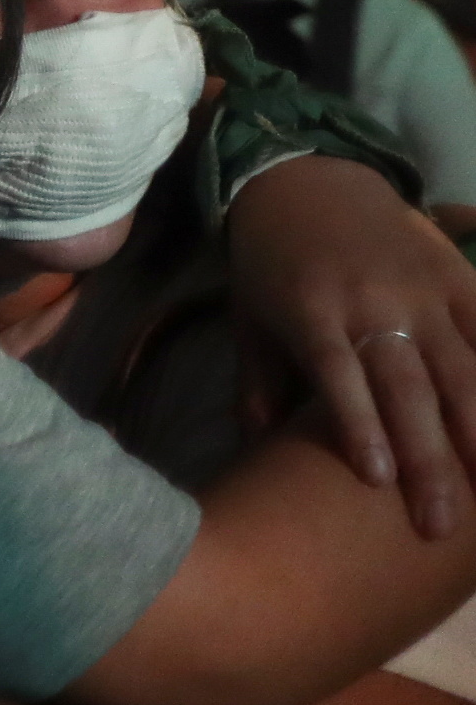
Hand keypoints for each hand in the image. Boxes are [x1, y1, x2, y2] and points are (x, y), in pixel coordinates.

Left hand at [225, 155, 475, 537]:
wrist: (305, 181)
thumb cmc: (270, 267)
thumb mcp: (250, 322)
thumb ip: (257, 388)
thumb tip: (255, 456)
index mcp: (314, 316)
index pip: (340, 379)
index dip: (361, 427)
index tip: (380, 480)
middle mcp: (373, 304)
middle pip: (407, 388)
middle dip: (429, 458)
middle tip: (438, 522)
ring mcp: (423, 290)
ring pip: (463, 367)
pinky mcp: (457, 276)